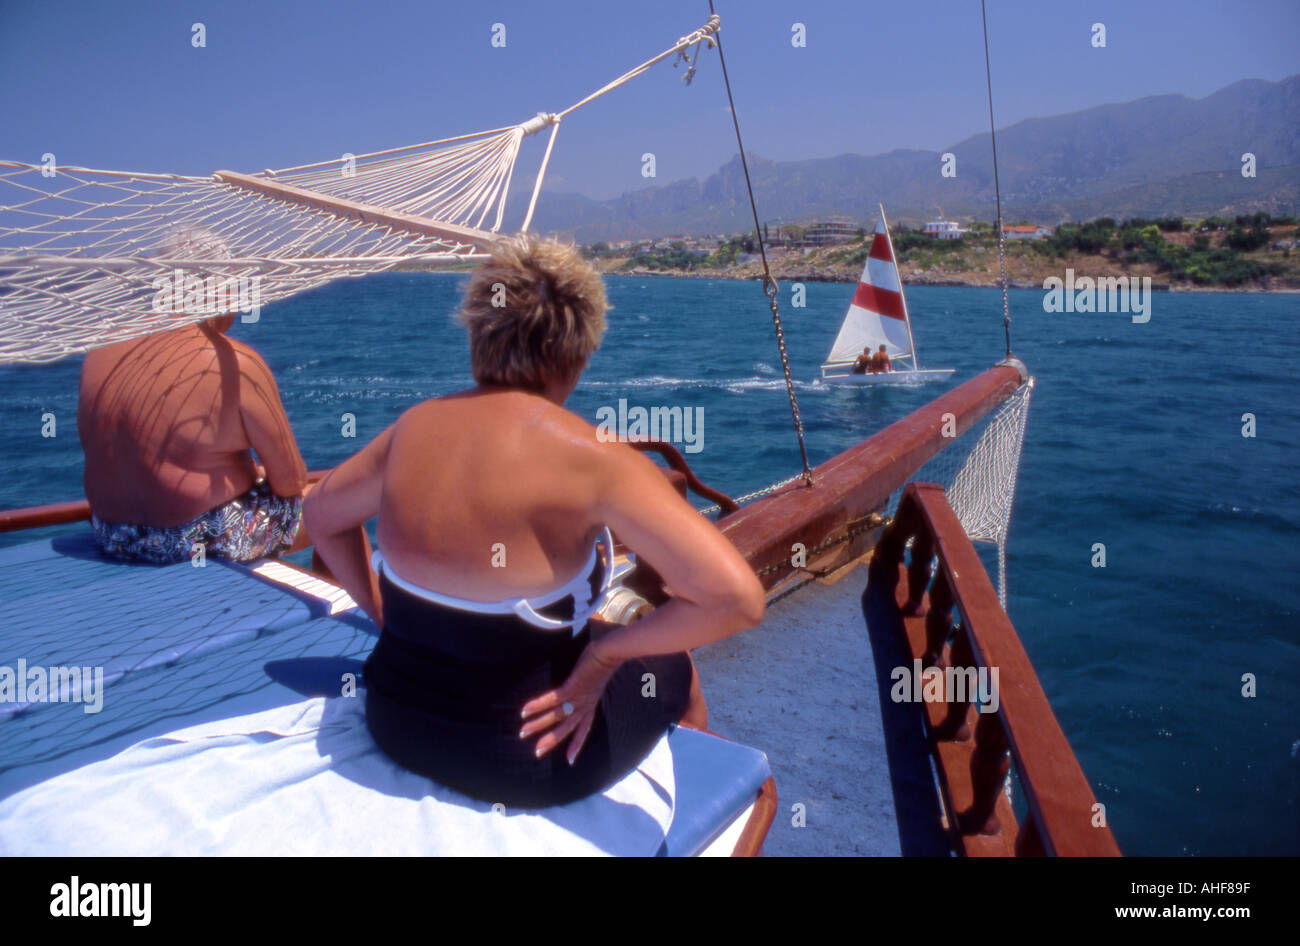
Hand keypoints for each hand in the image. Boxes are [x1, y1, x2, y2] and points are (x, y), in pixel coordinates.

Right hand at [519, 642, 621, 764]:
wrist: (610, 652)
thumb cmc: (604, 660)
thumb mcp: (596, 678)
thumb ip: (587, 684)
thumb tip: (581, 680)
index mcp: (591, 704)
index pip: (584, 729)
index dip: (576, 744)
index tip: (570, 760)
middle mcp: (585, 704)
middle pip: (566, 728)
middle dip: (550, 741)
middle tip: (537, 752)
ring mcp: (578, 697)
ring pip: (555, 716)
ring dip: (538, 724)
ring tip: (523, 732)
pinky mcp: (571, 687)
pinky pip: (552, 700)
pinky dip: (538, 705)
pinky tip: (525, 710)